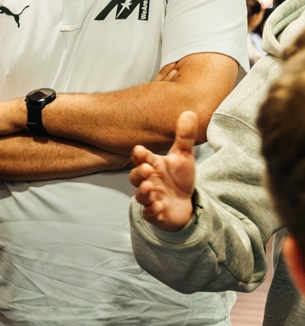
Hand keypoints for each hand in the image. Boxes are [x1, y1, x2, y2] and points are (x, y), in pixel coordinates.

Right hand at [130, 111, 197, 230]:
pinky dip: (152, 211)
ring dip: (143, 192)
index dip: (139, 156)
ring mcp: (150, 198)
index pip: (142, 159)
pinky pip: (150, 214)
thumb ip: (184, 137)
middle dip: (139, 173)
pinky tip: (158, 207)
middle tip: (148, 169)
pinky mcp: (155, 214)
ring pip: (141, 196)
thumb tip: (189, 112)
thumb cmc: (178, 179)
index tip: (139, 150)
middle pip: (136, 177)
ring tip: (150, 187)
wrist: (182, 204)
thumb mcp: (183, 157)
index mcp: (153, 166)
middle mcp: (148, 182)